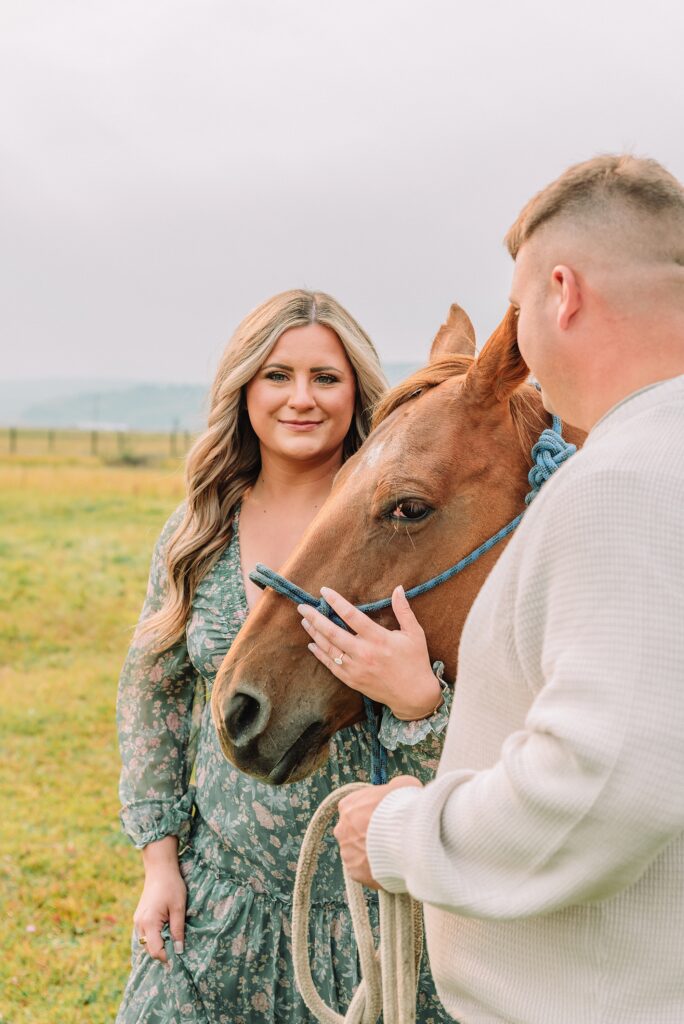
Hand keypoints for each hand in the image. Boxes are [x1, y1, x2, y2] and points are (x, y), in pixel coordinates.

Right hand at [134, 837, 185, 962]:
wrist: (160, 869)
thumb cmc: (171, 886)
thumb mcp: (179, 908)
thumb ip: (178, 930)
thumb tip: (179, 951)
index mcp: (149, 923)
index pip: (156, 951)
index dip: (168, 957)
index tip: (180, 957)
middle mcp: (139, 924)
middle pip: (150, 949)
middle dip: (163, 952)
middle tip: (178, 948)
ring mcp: (137, 921)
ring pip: (146, 943)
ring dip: (159, 944)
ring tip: (173, 939)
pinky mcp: (139, 917)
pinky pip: (145, 934)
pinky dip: (155, 937)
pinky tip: (166, 932)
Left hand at [297, 585, 442, 719]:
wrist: (413, 695)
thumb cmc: (415, 661)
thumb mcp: (414, 633)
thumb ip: (403, 610)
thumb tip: (398, 588)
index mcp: (379, 638)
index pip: (352, 616)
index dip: (336, 602)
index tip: (324, 591)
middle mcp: (364, 653)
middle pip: (333, 632)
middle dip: (315, 618)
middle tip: (302, 607)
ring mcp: (356, 668)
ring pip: (329, 649)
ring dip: (314, 634)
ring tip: (304, 621)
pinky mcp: (352, 680)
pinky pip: (331, 666)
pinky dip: (320, 654)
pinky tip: (312, 644)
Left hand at [333, 775, 422, 887]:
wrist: (408, 838)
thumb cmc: (404, 808)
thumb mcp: (403, 786)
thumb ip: (394, 788)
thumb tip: (396, 789)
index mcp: (348, 805)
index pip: (355, 808)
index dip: (371, 812)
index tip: (385, 816)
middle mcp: (342, 828)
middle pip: (353, 831)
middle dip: (368, 834)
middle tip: (389, 836)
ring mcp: (346, 851)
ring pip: (357, 852)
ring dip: (371, 852)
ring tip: (393, 853)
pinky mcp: (354, 872)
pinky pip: (363, 870)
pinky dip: (374, 869)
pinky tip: (390, 865)